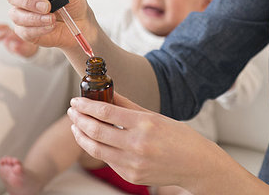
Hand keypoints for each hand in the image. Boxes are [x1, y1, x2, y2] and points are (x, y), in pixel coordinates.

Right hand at [0, 21, 38, 56]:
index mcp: (20, 35)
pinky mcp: (6, 33)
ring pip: (3, 27)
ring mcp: (10, 31)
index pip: (13, 34)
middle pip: (7, 28)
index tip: (5, 41)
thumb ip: (21, 50)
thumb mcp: (26, 51)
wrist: (28, 48)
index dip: (9, 37)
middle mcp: (15, 32)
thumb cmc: (28, 50)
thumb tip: (15, 47)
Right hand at [6, 0, 92, 49]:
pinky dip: (38, 29)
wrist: (79, 23)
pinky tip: (50, 26)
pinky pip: (24, 31)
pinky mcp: (25, 31)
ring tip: (52, 18)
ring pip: (16, 15)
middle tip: (47, 7)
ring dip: (34, 17)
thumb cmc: (72, 4)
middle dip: (29, 1)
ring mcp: (22, 14)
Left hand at [67, 93, 231, 191]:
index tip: (76, 101)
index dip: (86, 105)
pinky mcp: (132, 176)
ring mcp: (134, 163)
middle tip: (72, 111)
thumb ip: (129, 106)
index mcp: (146, 124)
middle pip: (96, 130)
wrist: (196, 165)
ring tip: (76, 126)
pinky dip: (98, 148)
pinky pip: (108, 160)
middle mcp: (138, 144)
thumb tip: (108, 93)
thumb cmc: (179, 137)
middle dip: (79, 119)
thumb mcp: (156, 116)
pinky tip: (94, 140)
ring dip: (81, 135)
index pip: (106, 113)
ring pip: (96, 148)